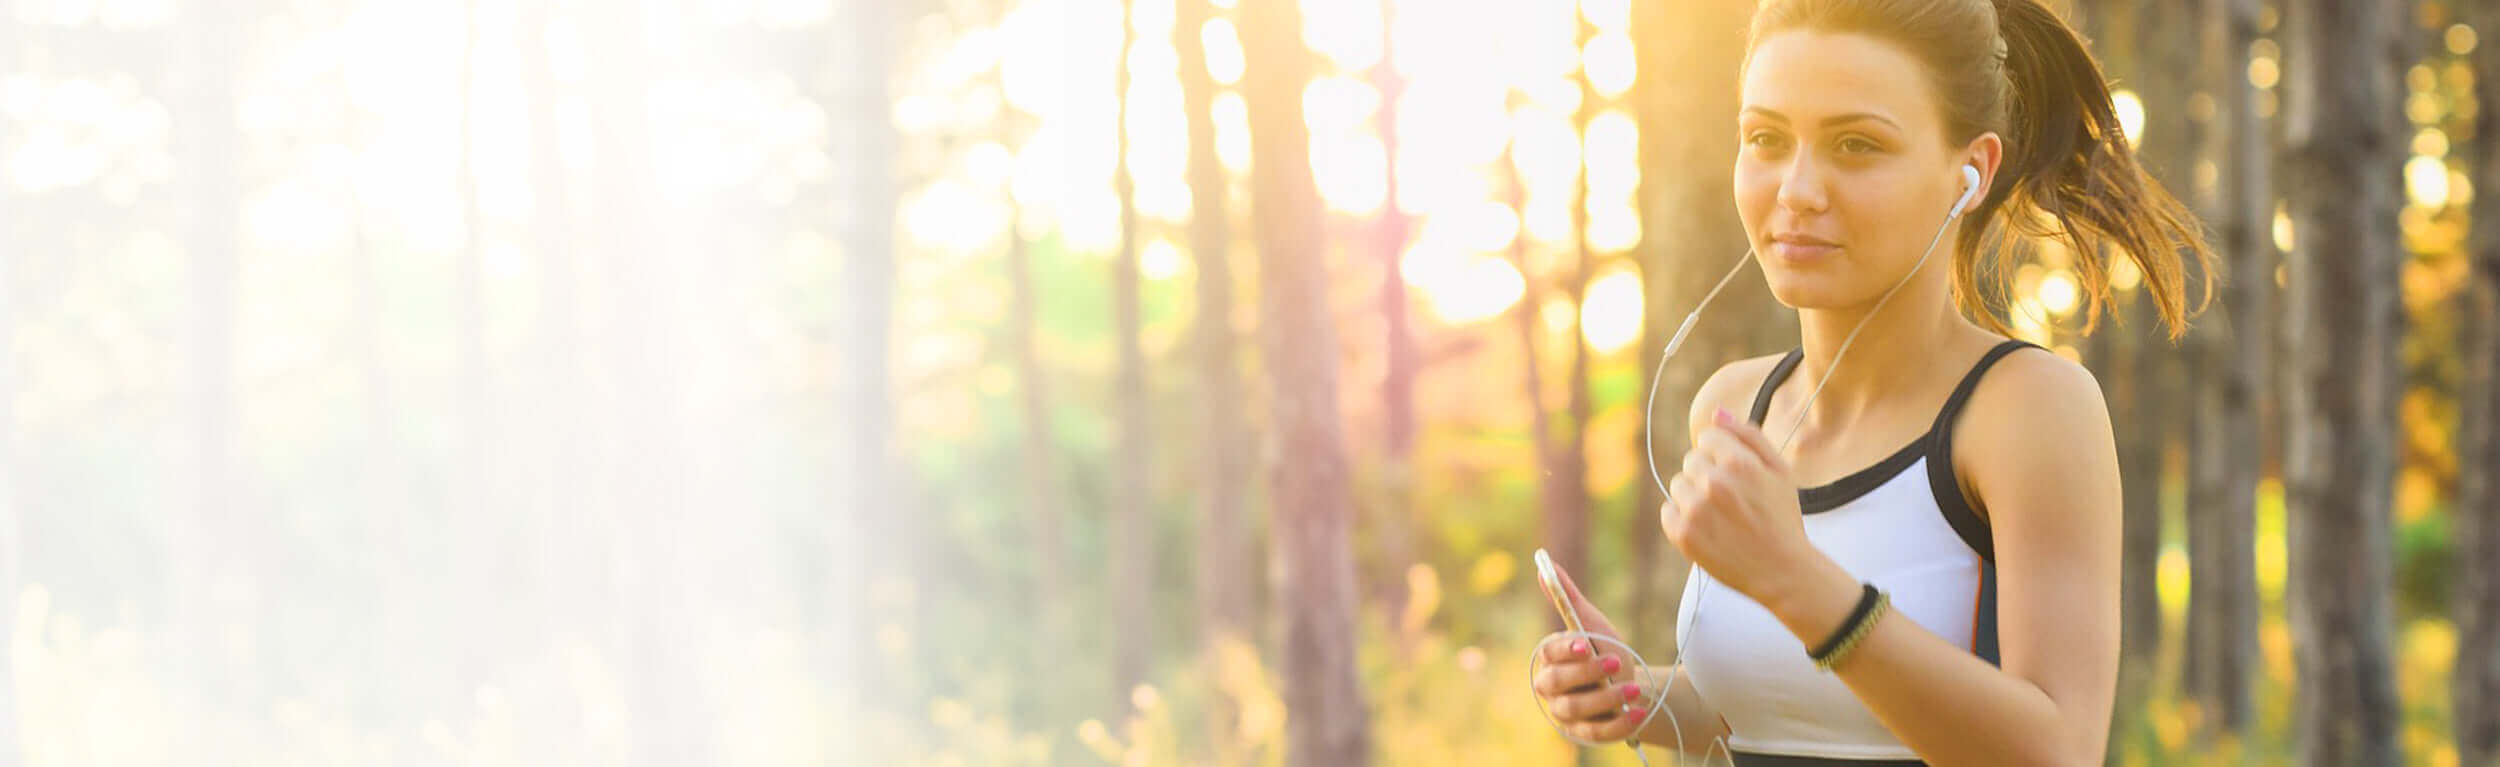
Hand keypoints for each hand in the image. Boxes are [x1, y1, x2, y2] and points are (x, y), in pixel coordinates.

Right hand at [1530, 562, 1651, 741]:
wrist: (1632, 687)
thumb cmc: (1607, 652)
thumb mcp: (1594, 625)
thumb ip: (1569, 600)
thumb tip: (1545, 565)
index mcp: (1551, 659)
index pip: (1549, 653)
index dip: (1565, 649)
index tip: (1586, 644)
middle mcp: (1551, 688)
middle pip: (1556, 682)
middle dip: (1586, 672)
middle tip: (1616, 662)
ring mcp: (1566, 714)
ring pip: (1577, 708)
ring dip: (1606, 698)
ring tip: (1633, 689)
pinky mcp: (1584, 733)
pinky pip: (1597, 732)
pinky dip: (1618, 723)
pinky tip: (1638, 711)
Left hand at [1661, 407, 1823, 606]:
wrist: (1782, 571)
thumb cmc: (1781, 518)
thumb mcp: (1779, 471)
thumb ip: (1749, 436)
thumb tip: (1717, 412)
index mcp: (1738, 463)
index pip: (1707, 438)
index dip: (1722, 454)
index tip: (1736, 474)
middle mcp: (1713, 483)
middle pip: (1691, 460)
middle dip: (1708, 474)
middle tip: (1732, 499)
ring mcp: (1695, 510)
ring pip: (1678, 484)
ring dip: (1694, 495)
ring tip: (1721, 516)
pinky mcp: (1682, 534)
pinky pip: (1668, 511)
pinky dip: (1682, 518)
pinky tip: (1708, 529)